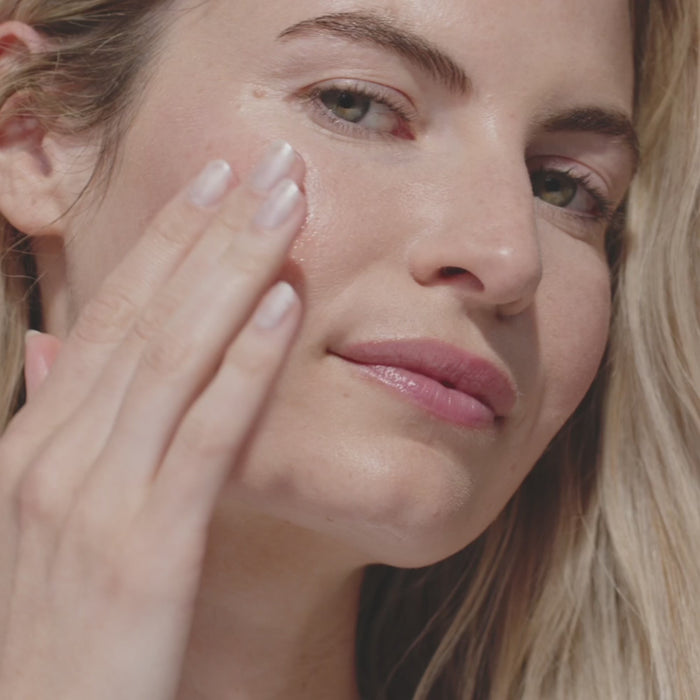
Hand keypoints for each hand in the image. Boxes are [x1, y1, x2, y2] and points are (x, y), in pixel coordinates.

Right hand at [0, 142, 305, 698]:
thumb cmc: (61, 623)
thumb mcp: (49, 514)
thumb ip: (59, 422)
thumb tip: (58, 345)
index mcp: (39, 441)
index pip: (114, 314)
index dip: (167, 241)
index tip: (216, 184)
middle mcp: (58, 453)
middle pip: (147, 315)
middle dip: (210, 232)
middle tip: (266, 164)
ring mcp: (94, 499)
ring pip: (174, 357)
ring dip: (234, 273)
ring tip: (284, 209)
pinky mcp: (144, 552)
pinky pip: (203, 437)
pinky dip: (243, 367)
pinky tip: (282, 309)